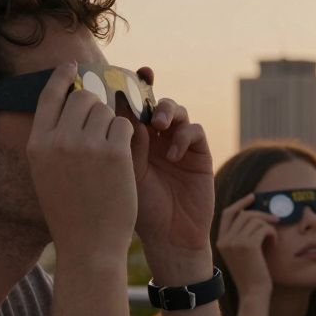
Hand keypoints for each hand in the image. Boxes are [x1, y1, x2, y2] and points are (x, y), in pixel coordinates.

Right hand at [26, 62, 136, 260]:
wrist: (89, 245)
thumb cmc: (70, 213)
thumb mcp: (46, 174)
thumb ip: (52, 141)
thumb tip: (65, 107)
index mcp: (37, 144)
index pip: (48, 96)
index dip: (62, 77)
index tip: (73, 66)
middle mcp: (58, 140)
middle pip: (83, 98)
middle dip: (96, 106)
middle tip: (102, 125)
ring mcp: (86, 145)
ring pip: (106, 110)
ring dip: (112, 124)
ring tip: (110, 151)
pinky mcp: (114, 152)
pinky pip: (125, 126)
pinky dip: (127, 137)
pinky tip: (123, 156)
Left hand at [128, 68, 215, 274]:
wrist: (168, 238)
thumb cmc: (137, 211)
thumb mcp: (122, 174)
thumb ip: (122, 144)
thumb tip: (118, 110)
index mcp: (131, 140)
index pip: (129, 107)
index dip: (124, 90)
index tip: (116, 77)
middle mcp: (155, 138)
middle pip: (154, 102)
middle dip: (148, 94)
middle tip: (139, 95)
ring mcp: (178, 144)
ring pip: (177, 110)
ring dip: (167, 110)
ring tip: (159, 124)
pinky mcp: (199, 154)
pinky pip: (194, 131)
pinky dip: (183, 137)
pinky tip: (173, 155)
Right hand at [215, 193, 277, 296]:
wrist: (253, 294)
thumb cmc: (252, 276)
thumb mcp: (241, 254)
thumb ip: (241, 236)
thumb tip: (254, 215)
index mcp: (220, 242)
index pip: (227, 213)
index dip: (241, 203)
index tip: (254, 198)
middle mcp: (224, 240)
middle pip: (244, 214)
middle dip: (261, 214)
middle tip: (276, 219)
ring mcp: (235, 242)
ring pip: (255, 220)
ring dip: (269, 226)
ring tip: (273, 238)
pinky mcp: (248, 245)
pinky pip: (264, 228)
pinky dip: (272, 234)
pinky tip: (274, 244)